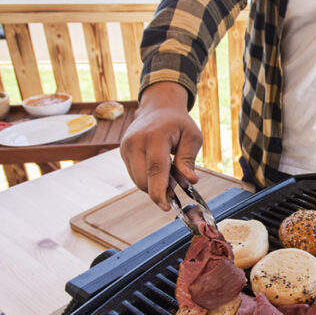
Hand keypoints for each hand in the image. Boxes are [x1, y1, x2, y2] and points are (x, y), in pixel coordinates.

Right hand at [120, 82, 202, 208]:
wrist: (158, 107)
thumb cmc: (178, 123)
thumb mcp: (192, 137)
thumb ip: (188, 159)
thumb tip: (190, 181)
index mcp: (155, 136)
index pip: (155, 168)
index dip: (159, 191)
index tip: (165, 206)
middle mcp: (136, 141)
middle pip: (143, 179)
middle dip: (159, 191)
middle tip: (176, 188)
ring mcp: (126, 146)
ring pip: (137, 180)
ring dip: (153, 185)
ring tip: (169, 175)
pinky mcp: (123, 151)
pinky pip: (134, 174)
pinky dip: (147, 179)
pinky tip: (158, 170)